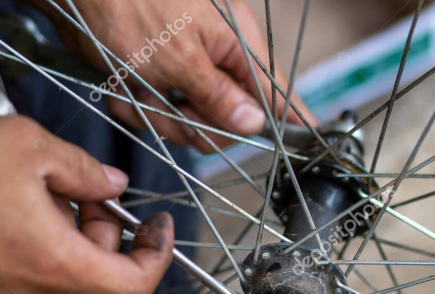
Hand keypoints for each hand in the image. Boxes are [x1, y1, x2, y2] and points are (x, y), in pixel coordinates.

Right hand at [0, 116, 173, 293]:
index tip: (158, 226)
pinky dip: (43, 241)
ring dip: (72, 230)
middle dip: (105, 227)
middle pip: (100, 270)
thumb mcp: (28, 147)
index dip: (158, 256)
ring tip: (42, 186)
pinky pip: (33, 270)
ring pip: (66, 268)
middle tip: (85, 187)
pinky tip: (17, 203)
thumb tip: (112, 185)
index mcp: (57, 263)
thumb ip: (83, 170)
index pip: (135, 285)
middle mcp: (35, 292)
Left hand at [45, 0, 315, 150]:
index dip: (292, 118)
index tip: (312, 139)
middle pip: (227, 120)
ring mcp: (184, 69)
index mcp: (236, 44)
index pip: (276, 90)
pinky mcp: (155, 77)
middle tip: (176, 111)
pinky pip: (156, 113)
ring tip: (138, 89)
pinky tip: (122, 87)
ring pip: (187, 122)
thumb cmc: (129, 4)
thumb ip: (219, 97)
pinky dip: (136, 106)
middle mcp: (215, 58)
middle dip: (197, 124)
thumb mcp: (178, 59)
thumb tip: (254, 124)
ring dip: (158, 115)